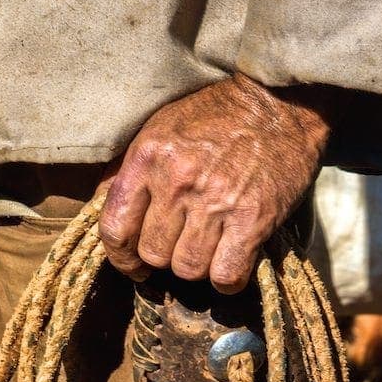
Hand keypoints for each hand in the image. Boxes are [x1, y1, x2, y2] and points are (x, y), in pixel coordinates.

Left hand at [98, 73, 337, 292]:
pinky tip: (231, 261)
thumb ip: (128, 169)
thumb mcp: (160, 127)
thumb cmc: (216, 116)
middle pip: (154, 255)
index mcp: (149, 156)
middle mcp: (178, 180)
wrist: (279, 102)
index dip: (121, 257)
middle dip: (166, 256)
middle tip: (183, 242)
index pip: (115, 228)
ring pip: (188, 269)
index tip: (133, 265)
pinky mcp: (253, 220)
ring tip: (210, 246)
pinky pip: (226, 275)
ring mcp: (216, 201)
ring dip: (198, 266)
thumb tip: (102, 206)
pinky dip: (227, 279)